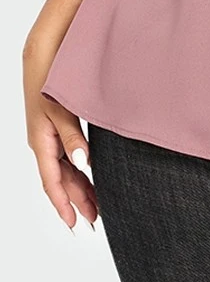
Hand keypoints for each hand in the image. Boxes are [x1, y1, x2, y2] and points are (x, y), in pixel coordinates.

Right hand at [23, 49, 98, 232]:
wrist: (41, 59)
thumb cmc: (49, 82)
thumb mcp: (62, 110)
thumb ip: (73, 137)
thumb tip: (83, 163)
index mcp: (42, 143)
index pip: (53, 182)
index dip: (64, 204)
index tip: (74, 223)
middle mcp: (43, 144)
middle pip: (60, 180)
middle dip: (76, 201)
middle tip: (94, 219)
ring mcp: (48, 138)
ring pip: (64, 171)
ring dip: (78, 188)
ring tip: (95, 205)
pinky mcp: (55, 129)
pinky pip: (64, 158)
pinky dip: (77, 172)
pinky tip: (88, 176)